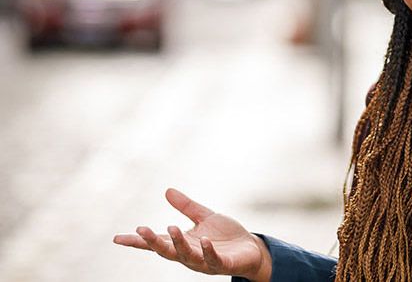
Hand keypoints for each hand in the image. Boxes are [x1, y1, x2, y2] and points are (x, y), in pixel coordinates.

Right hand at [113, 188, 270, 281]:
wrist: (251, 250)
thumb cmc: (226, 237)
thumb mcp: (204, 217)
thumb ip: (187, 207)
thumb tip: (167, 190)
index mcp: (183, 244)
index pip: (157, 242)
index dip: (138, 241)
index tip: (118, 238)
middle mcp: (190, 255)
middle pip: (167, 251)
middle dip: (153, 241)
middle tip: (141, 230)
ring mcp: (205, 261)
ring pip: (187, 256)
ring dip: (178, 243)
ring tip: (171, 227)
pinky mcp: (222, 264)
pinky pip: (213, 259)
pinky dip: (208, 251)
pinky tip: (204, 241)